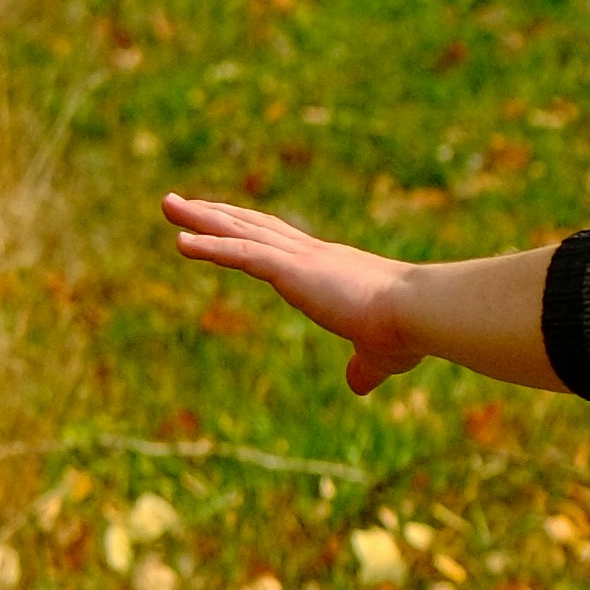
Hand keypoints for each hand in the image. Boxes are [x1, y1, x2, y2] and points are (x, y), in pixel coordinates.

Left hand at [163, 191, 437, 392]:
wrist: (422, 313)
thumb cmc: (408, 332)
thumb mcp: (379, 356)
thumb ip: (363, 367)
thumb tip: (358, 386)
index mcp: (330, 270)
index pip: (280, 245)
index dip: (249, 231)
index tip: (225, 221)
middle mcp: (313, 256)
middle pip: (252, 226)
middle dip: (215, 214)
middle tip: (180, 202)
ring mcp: (302, 261)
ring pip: (241, 232)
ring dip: (200, 218)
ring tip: (167, 204)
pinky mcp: (295, 271)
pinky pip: (242, 254)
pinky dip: (210, 246)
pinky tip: (179, 241)